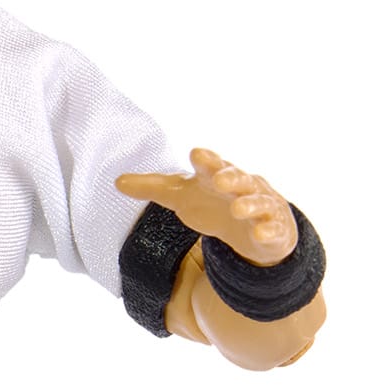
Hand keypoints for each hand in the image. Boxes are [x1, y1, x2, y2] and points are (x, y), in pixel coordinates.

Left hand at [116, 146, 296, 265]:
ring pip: (257, 201)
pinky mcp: (273, 228)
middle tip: (218, 180)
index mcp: (218, 176)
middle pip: (237, 178)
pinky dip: (268, 230)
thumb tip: (116, 181)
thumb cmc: (214, 206)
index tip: (197, 155)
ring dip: (249, 204)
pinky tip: (261, 233)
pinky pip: (272, 228)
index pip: (212, 165)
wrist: (251, 229)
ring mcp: (261, 206)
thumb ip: (153, 189)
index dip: (206, 160)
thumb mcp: (181, 198)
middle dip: (229, 177)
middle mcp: (242, 186)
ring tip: (238, 209)